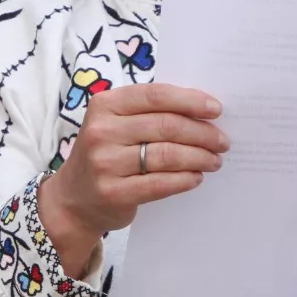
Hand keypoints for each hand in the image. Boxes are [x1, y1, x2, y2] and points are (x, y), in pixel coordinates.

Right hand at [37, 84, 227, 278]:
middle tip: (222, 141)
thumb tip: (203, 111)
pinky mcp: (113, 192)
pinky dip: (185, 179)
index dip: (190, 100)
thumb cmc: (106, 154)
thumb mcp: (116, 124)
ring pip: (167, 154)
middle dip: (202, 133)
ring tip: (214, 160)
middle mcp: (102, 131)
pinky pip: (160, 183)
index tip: (216, 109)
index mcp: (105, 104)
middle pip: (166, 125)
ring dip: (199, 157)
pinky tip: (196, 177)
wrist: (73, 200)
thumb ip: (150, 113)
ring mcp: (105, 163)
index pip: (156, 95)